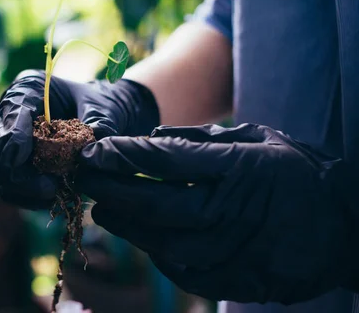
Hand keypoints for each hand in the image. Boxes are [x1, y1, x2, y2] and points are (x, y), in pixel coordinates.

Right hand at [0, 70, 157, 208]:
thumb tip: (92, 151)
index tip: (20, 156)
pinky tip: (51, 198)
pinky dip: (28, 197)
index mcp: (28, 89)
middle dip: (17, 169)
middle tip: (47, 185)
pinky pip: (11, 188)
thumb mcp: (104, 106)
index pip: (11, 108)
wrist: (104, 116)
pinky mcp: (18, 167)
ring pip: (0, 171)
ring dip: (22, 187)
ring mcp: (11, 143)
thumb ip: (99, 122)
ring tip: (52, 193)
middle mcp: (11, 115)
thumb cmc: (100, 102)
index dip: (13, 133)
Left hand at [77, 124, 357, 303]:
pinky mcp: (242, 279)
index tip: (93, 151)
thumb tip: (152, 138)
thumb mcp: (258, 138)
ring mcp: (238, 250)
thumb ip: (204, 139)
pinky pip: (186, 272)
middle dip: (113, 191)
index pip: (168, 160)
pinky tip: (143, 238)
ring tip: (103, 209)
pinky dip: (158, 254)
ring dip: (127, 226)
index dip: (125, 156)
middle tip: (85, 179)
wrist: (346, 225)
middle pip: (158, 205)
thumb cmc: (297, 172)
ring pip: (165, 243)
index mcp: (240, 168)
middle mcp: (235, 211)